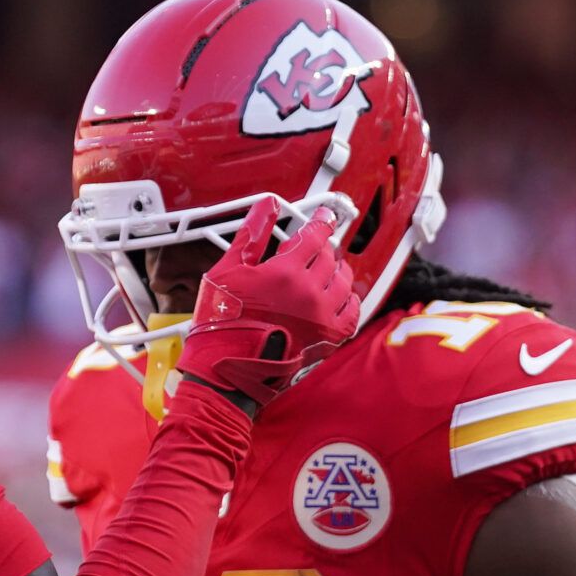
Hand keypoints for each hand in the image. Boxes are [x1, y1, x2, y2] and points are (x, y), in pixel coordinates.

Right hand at [174, 199, 359, 410]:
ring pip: (344, 282)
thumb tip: (266, 206)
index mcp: (286, 272)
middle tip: (317, 247)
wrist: (226, 369)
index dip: (322, 223)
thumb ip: (252, 234)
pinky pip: (352, 311)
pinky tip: (339, 295)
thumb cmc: (223, 323)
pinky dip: (349, 299)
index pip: (315, 237)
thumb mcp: (228, 270)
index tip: (325, 217)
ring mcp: (322, 317)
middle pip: (330, 257)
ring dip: (338, 270)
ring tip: (328, 268)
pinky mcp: (329, 339)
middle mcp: (310, 293)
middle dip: (324, 248)